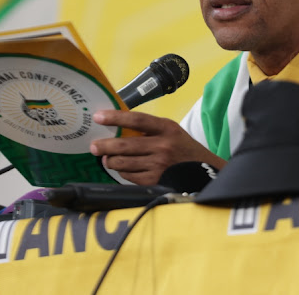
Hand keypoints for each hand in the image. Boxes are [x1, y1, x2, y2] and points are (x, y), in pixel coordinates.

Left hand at [89, 110, 226, 185]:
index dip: (115, 117)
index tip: (98, 116)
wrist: (205, 171)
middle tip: (94, 146)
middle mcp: (163, 146)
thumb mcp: (171, 131)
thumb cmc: (183, 148)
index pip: (136, 120)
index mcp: (166, 128)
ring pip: (123, 163)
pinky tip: (121, 169)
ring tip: (106, 158)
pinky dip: (122, 172)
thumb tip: (117, 127)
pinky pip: (129, 176)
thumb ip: (149, 129)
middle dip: (104, 145)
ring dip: (109, 161)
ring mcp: (158, 165)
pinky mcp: (155, 181)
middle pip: (124, 145)